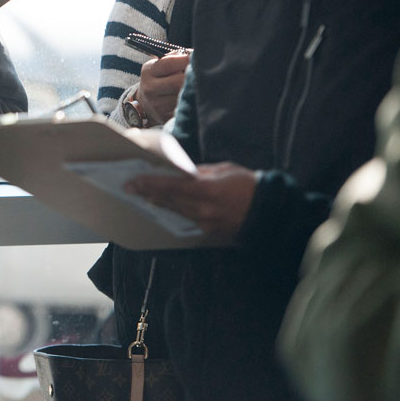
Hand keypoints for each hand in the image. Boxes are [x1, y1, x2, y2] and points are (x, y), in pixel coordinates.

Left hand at [125, 162, 257, 240]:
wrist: (270, 211)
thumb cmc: (248, 184)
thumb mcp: (223, 170)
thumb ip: (198, 173)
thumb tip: (178, 172)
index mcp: (207, 190)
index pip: (171, 186)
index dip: (150, 183)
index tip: (135, 180)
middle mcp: (203, 209)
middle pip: (168, 200)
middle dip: (147, 192)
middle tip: (129, 187)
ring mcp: (206, 222)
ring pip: (174, 210)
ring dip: (157, 202)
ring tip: (141, 195)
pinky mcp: (209, 231)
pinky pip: (186, 218)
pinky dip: (173, 210)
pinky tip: (162, 206)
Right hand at [134, 50, 189, 124]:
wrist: (146, 104)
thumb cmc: (159, 79)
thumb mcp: (159, 66)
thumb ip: (175, 58)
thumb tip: (194, 55)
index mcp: (148, 72)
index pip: (169, 63)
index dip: (186, 59)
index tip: (196, 57)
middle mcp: (150, 89)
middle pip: (178, 82)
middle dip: (191, 77)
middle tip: (199, 74)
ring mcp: (157, 105)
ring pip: (183, 96)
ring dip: (193, 90)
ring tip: (195, 85)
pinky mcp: (166, 117)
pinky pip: (184, 108)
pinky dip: (191, 101)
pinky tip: (191, 98)